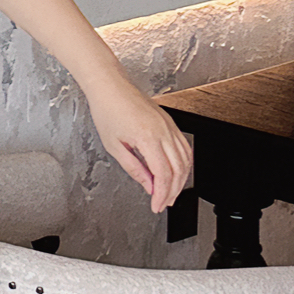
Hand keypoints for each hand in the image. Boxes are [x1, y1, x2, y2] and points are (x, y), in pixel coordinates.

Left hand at [84, 76, 192, 214]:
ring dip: (181, 179)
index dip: (162, 194)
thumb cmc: (108, 111)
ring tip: (170, 192)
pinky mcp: (170, 122)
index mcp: (148, 138)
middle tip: (164, 203)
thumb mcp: (114, 146)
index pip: (163, 175)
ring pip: (186, 159)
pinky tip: (177, 172)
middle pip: (179, 169)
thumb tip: (149, 186)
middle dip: (173, 191)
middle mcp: (163, 131)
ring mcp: (169, 126)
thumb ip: (134, 169)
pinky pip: (184, 146)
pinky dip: (184, 163)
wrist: (110, 87)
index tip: (157, 206)